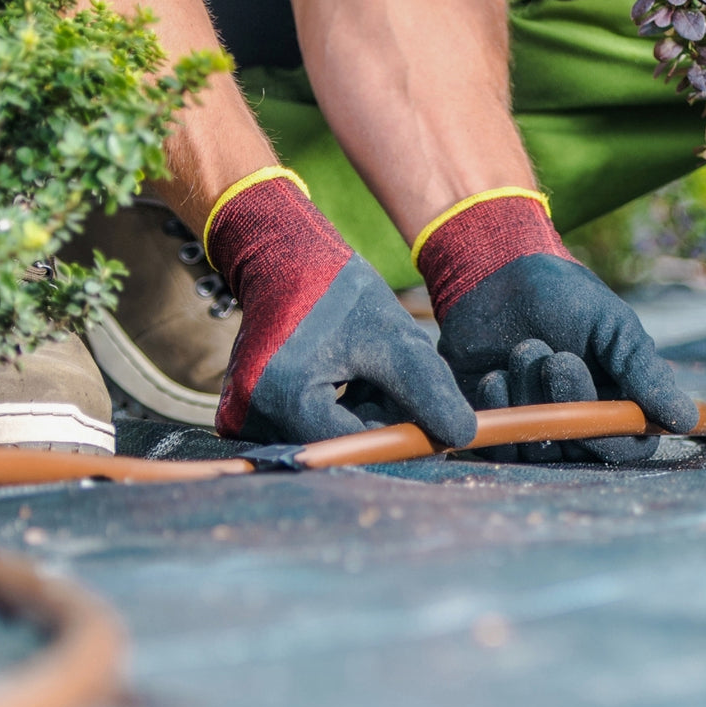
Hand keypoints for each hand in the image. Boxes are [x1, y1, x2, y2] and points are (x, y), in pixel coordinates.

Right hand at [206, 171, 476, 446]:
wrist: (284, 262)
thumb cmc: (340, 293)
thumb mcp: (393, 339)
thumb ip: (426, 390)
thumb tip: (462, 438)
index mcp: (284, 397)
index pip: (355, 444)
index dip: (399, 437)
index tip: (434, 427)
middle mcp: (251, 417)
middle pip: (338, 444)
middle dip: (379, 422)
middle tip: (400, 383)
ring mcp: (243, 417)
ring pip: (325, 437)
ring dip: (361, 416)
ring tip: (372, 372)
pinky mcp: (245, 413)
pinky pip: (307, 427)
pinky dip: (339, 410)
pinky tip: (350, 378)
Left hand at [418, 192, 697, 463]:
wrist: (495, 276)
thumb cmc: (563, 296)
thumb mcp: (613, 326)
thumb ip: (645, 372)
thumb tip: (686, 420)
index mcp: (617, 400)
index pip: (629, 447)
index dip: (613, 434)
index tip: (596, 397)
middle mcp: (579, 421)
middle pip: (581, 450)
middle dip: (567, 402)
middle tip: (556, 358)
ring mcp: (536, 426)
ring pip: (540, 447)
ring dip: (530, 397)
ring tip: (524, 348)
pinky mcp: (496, 426)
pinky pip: (500, 445)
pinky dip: (499, 408)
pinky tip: (495, 373)